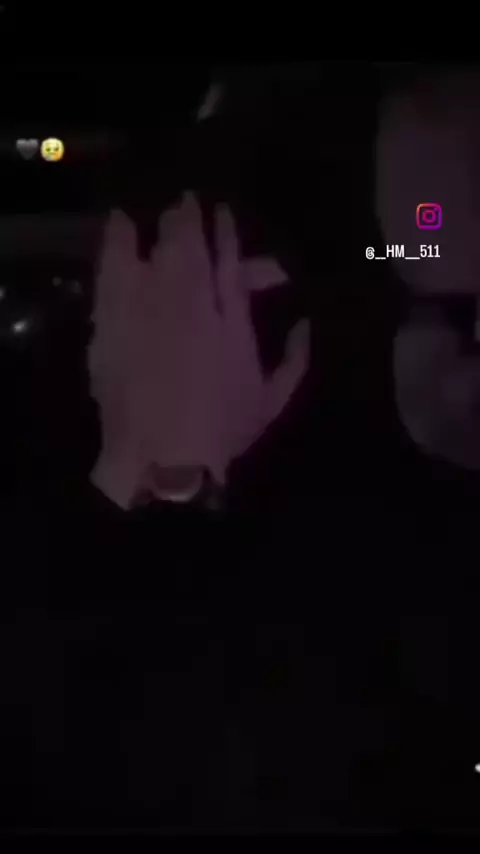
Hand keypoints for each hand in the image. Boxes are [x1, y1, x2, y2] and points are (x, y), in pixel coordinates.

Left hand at [88, 193, 309, 508]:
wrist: (163, 455)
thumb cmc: (221, 433)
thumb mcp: (271, 403)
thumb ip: (294, 361)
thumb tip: (306, 326)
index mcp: (234, 321)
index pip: (232, 264)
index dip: (228, 236)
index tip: (223, 213)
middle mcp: (195, 301)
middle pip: (193, 246)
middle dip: (192, 220)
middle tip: (188, 203)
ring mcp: (152, 306)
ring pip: (159, 249)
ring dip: (162, 227)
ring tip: (158, 213)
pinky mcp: (116, 318)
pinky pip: (116, 267)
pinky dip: (119, 242)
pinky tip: (121, 225)